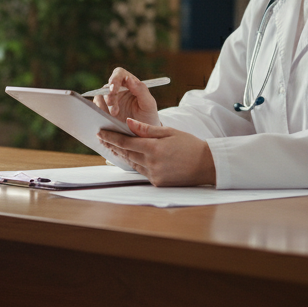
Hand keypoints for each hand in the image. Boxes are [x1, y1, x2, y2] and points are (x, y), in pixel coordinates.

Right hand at [92, 68, 160, 126]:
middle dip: (110, 97)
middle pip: (107, 87)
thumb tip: (129, 78)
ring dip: (104, 106)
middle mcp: (117, 89)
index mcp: (129, 83)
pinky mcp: (102, 110)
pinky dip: (99, 113)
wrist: (142, 134)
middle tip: (114, 110)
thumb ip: (141, 90)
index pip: (119, 74)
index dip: (114, 79)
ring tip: (113, 116)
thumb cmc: (147, 116)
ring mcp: (108, 99)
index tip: (114, 89)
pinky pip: (96, 108)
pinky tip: (106, 120)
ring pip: (99, 97)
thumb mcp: (148, 104)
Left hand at [97, 118, 215, 186]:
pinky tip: (129, 157)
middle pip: (126, 153)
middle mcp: (151, 163)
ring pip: (132, 163)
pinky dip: (134, 163)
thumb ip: (146, 129)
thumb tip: (128, 123)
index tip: (100, 133)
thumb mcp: (169, 132)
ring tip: (112, 146)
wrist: (207, 165)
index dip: (111, 137)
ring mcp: (154, 175)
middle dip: (113, 145)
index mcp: (153, 148)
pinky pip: (141, 171)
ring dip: (122, 155)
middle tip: (102, 138)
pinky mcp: (157, 183)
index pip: (125, 142)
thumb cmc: (190, 145)